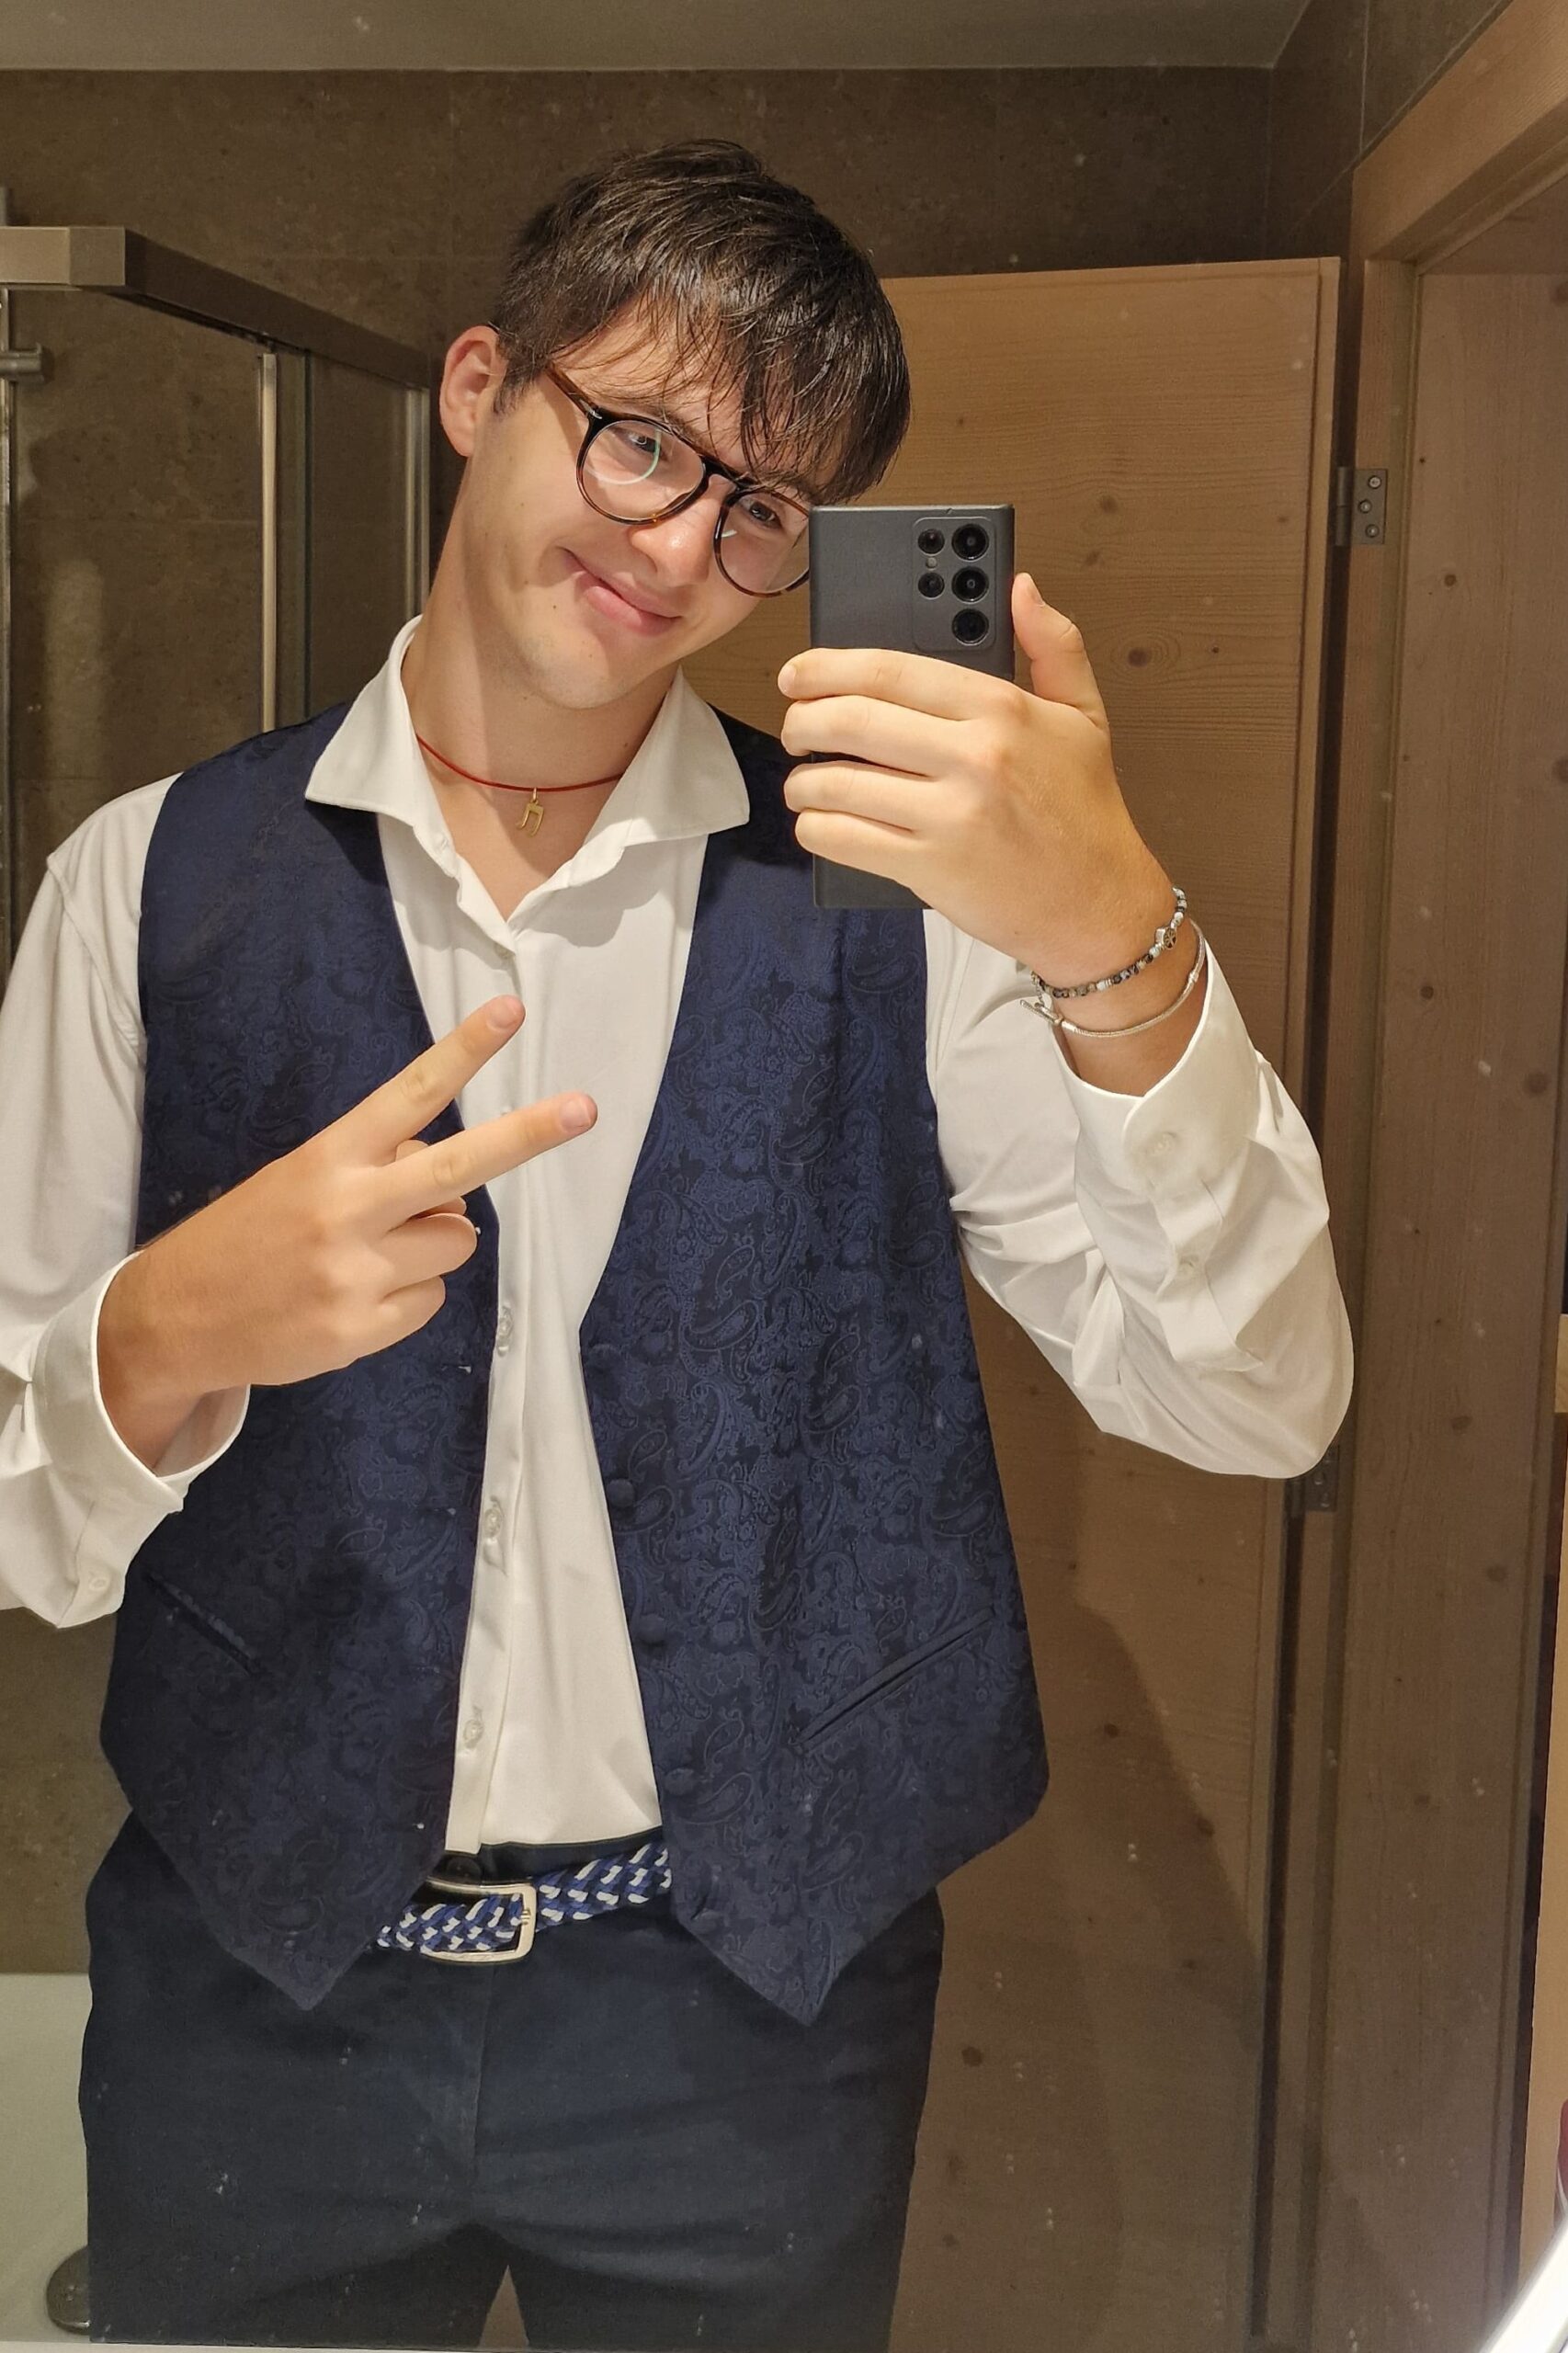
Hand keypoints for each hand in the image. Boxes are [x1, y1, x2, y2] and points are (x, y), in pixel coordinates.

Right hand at [99, 997, 595, 1460]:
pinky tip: (357, 1297)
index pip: (409, 1094)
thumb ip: (377, 1167)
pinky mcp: (361, 1329)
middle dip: (527, 1136)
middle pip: (458, 1167)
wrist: (176, 1317)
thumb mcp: (303, 1179)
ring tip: (374, 1253)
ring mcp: (356, 1273)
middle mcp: (347, 1208)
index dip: (463, 1052)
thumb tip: (455, 1181)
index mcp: (330, 1157)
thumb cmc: (254, 1235)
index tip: (510, 1010)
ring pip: (458, 1242)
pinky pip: (433, 1300)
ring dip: (436, 1243)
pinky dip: (410, 1296)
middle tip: (585, 1110)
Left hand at [776, 571, 1176, 983]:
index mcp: (1002, 709)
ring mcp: (949, 816)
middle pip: (850, 721)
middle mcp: (974, 757)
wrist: (1097, 905)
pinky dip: (816, 829)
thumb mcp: (1084, 716)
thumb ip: (1054, 644)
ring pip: (836, 783)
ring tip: (804, 782)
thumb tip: (1021, 586)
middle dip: (802, 722)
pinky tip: (820, 823)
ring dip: (802, 782)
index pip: (890, 670)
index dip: (827, 667)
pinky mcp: (930, 869)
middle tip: (794, 728)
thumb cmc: (1085, 812)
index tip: (798, 674)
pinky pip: (843, 839)